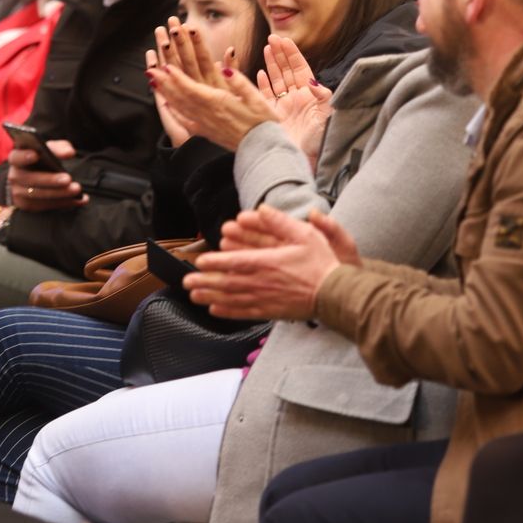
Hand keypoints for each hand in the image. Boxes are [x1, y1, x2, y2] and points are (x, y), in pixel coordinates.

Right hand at [7, 139, 86, 209]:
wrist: (35, 178)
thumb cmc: (43, 160)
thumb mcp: (50, 150)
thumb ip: (59, 148)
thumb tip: (69, 152)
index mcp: (17, 158)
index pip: (16, 157)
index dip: (24, 156)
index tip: (35, 155)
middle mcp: (15, 176)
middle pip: (30, 179)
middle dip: (50, 179)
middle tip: (67, 179)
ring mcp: (19, 192)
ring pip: (38, 195)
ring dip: (59, 193)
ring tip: (76, 190)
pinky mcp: (27, 206)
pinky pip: (45, 206)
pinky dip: (63, 203)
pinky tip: (78, 199)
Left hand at [149, 20, 274, 151]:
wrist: (262, 150)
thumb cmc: (264, 123)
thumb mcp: (256, 98)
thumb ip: (239, 81)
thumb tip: (224, 67)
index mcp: (219, 104)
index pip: (192, 88)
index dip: (177, 77)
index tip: (165, 66)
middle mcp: (208, 114)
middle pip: (180, 97)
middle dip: (164, 82)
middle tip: (150, 70)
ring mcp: (205, 125)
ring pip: (180, 107)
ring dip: (166, 94)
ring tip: (153, 83)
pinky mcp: (207, 133)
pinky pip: (186, 121)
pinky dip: (175, 111)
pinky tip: (168, 106)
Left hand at [184, 205, 345, 319]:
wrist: (335, 294)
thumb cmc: (322, 264)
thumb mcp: (305, 234)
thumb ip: (281, 222)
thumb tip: (262, 209)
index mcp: (267, 262)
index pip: (233, 262)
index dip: (214, 263)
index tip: (199, 262)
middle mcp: (261, 282)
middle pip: (225, 283)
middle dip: (203, 282)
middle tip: (186, 281)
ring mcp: (264, 299)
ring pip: (230, 299)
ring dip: (210, 297)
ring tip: (194, 296)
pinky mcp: (270, 312)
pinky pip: (243, 313)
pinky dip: (227, 312)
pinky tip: (216, 311)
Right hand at [257, 35, 333, 166]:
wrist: (306, 160)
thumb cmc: (320, 140)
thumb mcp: (327, 116)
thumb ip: (322, 97)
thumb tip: (313, 82)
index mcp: (310, 94)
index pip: (300, 68)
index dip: (292, 53)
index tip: (284, 40)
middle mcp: (296, 97)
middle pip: (287, 70)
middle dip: (280, 54)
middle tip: (272, 38)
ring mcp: (284, 106)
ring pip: (276, 80)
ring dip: (271, 64)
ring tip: (266, 49)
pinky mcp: (273, 115)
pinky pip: (267, 96)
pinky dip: (263, 84)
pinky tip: (260, 73)